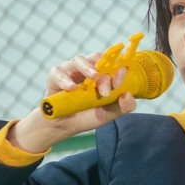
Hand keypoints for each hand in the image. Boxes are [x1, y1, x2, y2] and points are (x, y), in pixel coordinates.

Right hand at [8, 52, 137, 152]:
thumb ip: (122, 107)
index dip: (118, 67)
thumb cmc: (88, 115)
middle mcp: (88, 69)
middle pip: (97, 59)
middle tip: (105, 90)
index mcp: (103, 75)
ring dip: (87, 67)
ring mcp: (71, 71)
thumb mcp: (108, 114)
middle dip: (103, 71)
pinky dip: (65, 79)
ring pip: (79, 60)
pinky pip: (59, 73)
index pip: (113, 64)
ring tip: (93, 76)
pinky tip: (71, 88)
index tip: (123, 74)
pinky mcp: (55, 76)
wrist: (65, 124)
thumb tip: (128, 96)